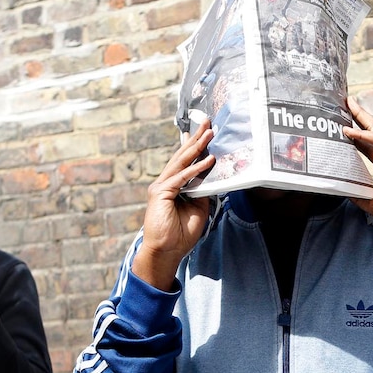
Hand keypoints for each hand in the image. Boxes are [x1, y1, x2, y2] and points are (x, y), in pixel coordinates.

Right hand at [132, 119, 215, 290]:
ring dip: (197, 146)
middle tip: (208, 122)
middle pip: (183, 156)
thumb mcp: (198, 208)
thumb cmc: (180, 234)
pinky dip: (196, 169)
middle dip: (196, 138)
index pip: (185, 161)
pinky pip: (182, 178)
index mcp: (173, 185)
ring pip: (181, 162)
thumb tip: (213, 177)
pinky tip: (208, 160)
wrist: (166, 251)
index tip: (203, 131)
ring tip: (209, 133)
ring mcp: (161, 186)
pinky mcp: (160, 193)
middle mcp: (165, 182)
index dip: (194, 145)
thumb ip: (202, 191)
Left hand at [343, 98, 372, 235]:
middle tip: (346, 103)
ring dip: (361, 117)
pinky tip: (351, 130)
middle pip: (370, 132)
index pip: (367, 147)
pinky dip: (365, 135)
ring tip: (349, 104)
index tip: (342, 128)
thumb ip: (361, 197)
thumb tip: (344, 191)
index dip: (355, 136)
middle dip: (359, 117)